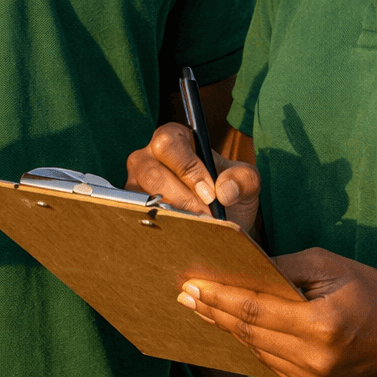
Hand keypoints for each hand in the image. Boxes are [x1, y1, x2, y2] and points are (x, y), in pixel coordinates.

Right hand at [126, 121, 260, 230]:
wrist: (222, 224)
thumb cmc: (229, 193)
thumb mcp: (247, 182)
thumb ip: (244, 179)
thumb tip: (224, 191)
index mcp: (174, 139)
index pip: (169, 144)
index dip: (188, 169)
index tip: (210, 194)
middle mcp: (147, 157)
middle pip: (151, 173)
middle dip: (181, 199)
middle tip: (205, 217)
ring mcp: (134, 184)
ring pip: (140, 198)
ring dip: (170, 216)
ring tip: (195, 229)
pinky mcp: (129, 210)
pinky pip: (135, 219)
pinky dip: (159, 229)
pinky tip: (179, 237)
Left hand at [178, 247, 376, 376]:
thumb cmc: (369, 291)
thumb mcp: (328, 265)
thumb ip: (284, 269)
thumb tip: (244, 268)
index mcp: (320, 325)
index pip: (255, 311)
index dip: (220, 299)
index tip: (192, 286)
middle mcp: (314, 359)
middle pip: (250, 333)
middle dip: (214, 312)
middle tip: (185, 295)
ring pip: (257, 350)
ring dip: (228, 328)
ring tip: (202, 308)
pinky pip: (272, 363)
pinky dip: (253, 343)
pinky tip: (234, 326)